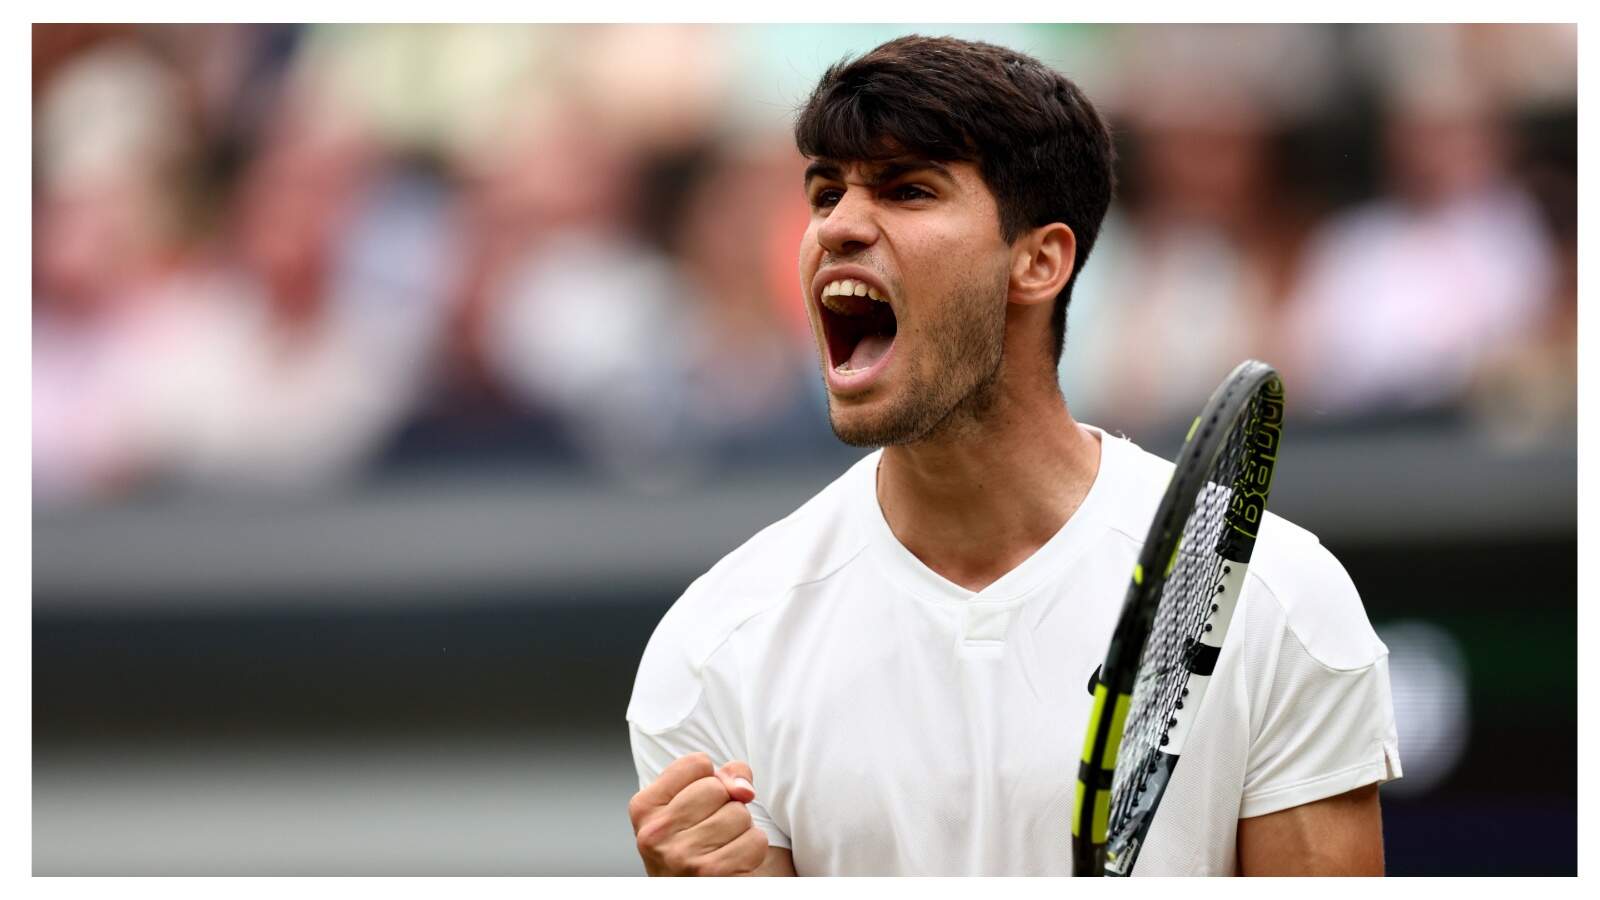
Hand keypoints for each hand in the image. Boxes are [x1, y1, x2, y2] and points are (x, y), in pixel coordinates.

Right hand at [629, 752, 768, 875]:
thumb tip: (744, 789)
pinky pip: (754, 840)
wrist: (693, 892)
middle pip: (718, 788)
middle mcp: (656, 833)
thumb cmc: (692, 849)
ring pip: (739, 813)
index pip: (697, 763)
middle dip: (725, 806)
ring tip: (720, 847)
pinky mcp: (713, 873)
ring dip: (740, 830)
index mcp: (644, 808)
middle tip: (710, 832)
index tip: (698, 807)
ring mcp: (682, 855)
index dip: (710, 782)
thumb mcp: (689, 807)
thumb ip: (719, 778)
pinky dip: (752, 850)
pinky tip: (732, 862)